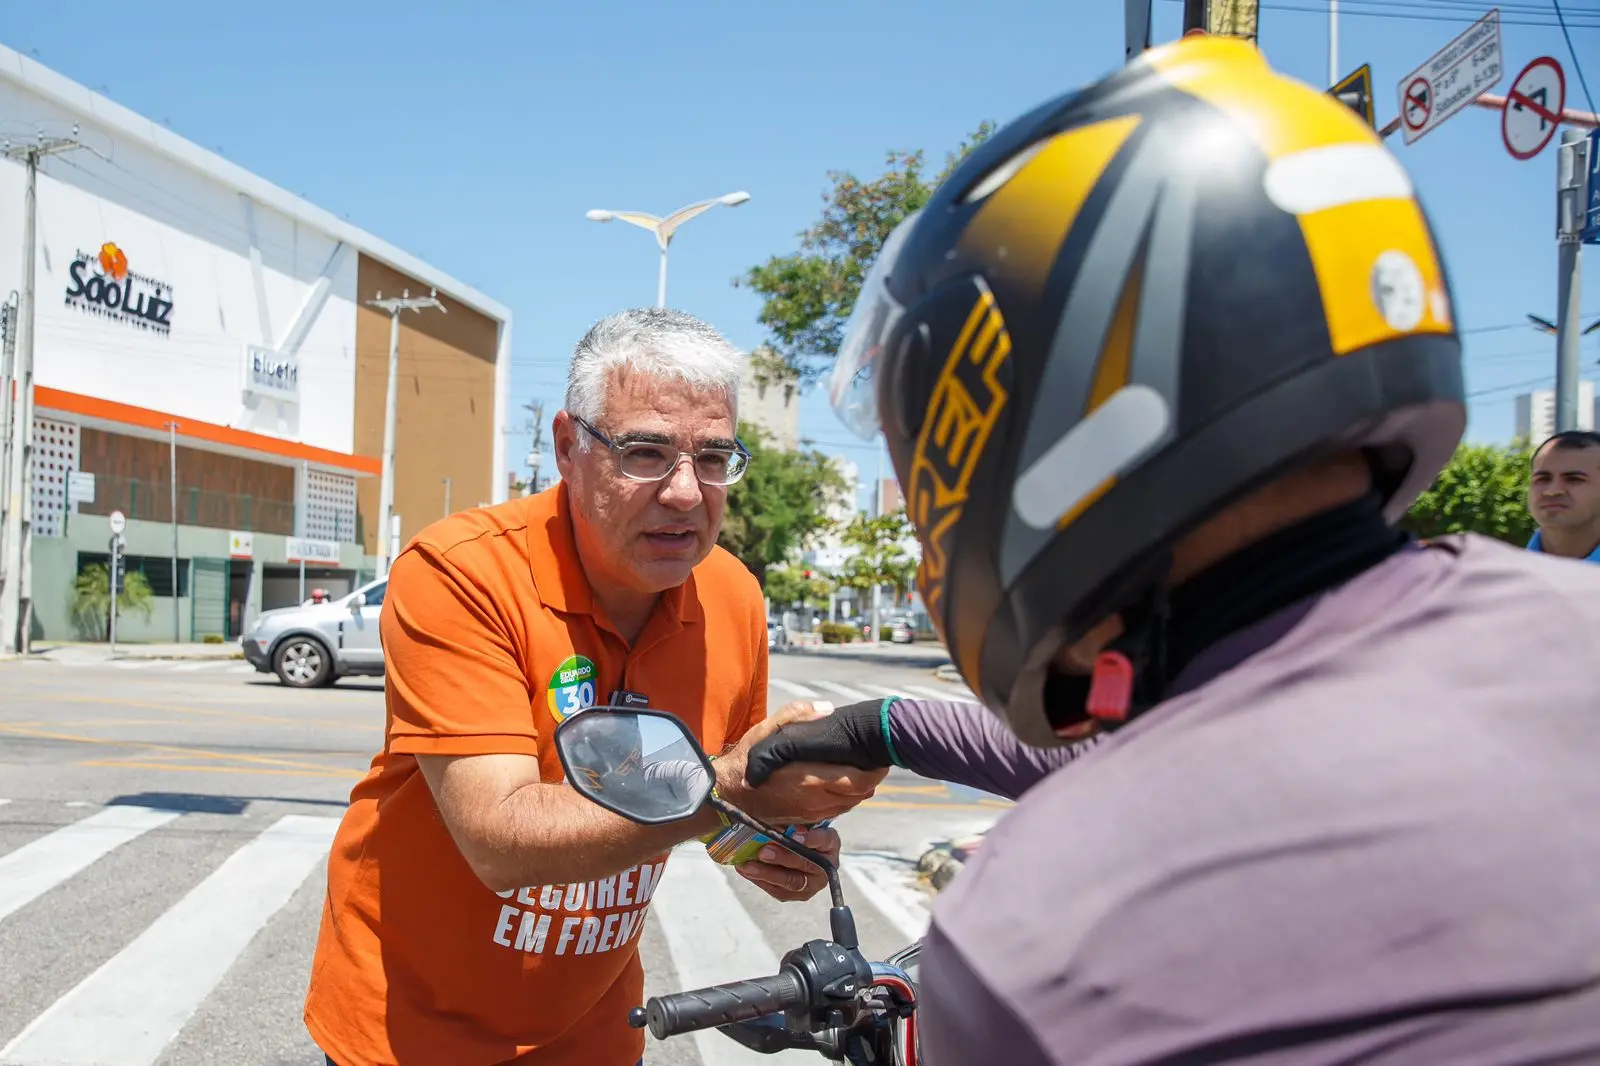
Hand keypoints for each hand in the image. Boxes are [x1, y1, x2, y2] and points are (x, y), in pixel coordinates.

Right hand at [717, 703, 886, 824]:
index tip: (877, 754)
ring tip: (856, 768)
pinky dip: (844, 798)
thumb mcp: (766, 730)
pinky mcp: (807, 820)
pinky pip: (837, 811)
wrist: (728, 795)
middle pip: (861, 793)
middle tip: (869, 758)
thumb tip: (827, 708)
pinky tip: (837, 782)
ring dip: (858, 788)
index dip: (875, 769)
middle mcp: (817, 800)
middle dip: (870, 776)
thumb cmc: (747, 760)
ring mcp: (813, 813)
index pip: (860, 780)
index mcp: (812, 778)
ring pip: (851, 804)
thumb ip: (797, 715)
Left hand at [736, 825, 838, 901]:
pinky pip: (779, 891)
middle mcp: (826, 866)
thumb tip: (776, 824)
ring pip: (792, 882)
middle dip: (783, 857)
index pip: (825, 839)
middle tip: (763, 851)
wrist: (797, 847)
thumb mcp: (798, 821)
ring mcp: (813, 883)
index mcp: (830, 843)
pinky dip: (761, 880)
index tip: (795, 833)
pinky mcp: (797, 894)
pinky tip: (746, 870)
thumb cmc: (797, 830)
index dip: (811, 838)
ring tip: (748, 865)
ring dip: (768, 873)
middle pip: (806, 864)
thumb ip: (790, 821)